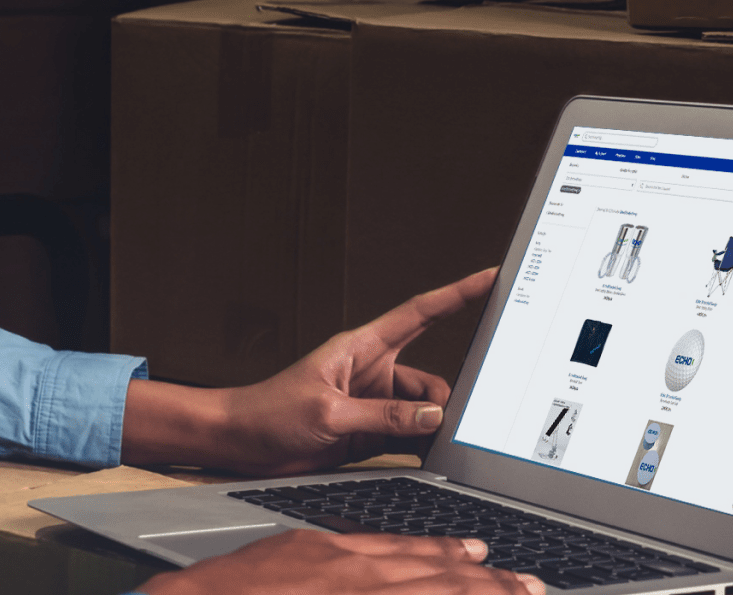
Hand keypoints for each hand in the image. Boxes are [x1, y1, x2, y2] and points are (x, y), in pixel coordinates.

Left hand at [122, 268, 495, 474]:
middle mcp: (373, 371)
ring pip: (424, 411)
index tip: (491, 278)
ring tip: (414, 445)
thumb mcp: (328, 413)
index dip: (458, 295)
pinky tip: (419, 455)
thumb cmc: (269, 412)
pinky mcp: (370, 432)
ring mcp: (374, 403)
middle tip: (438, 423)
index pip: (421, 313)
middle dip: (441, 401)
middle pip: (431, 379)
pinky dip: (420, 445)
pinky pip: (410, 435)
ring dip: (428, 429)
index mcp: (361, 347)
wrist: (241, 443)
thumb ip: (383, 416)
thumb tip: (433, 415)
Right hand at [137, 530, 542, 594]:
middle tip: (529, 585)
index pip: (410, 554)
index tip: (485, 556)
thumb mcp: (282, 560)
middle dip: (488, 583)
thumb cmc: (224, 591)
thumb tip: (351, 573)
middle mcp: (351, 578)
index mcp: (334, 556)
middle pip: (436, 579)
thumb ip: (324, 566)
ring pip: (432, 594)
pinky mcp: (344, 592)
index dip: (452, 555)